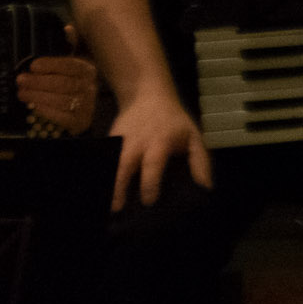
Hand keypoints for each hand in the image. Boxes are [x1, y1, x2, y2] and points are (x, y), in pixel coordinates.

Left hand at [16, 41, 97, 135]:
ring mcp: (86, 105)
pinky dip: (46, 111)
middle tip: (20, 80)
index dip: (52, 65)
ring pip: (61, 100)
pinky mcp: (80, 121)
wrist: (82, 112)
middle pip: (64, 83)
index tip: (33, 65)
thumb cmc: (73, 82)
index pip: (72, 65)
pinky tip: (33, 106)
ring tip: (21, 93)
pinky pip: (62, 116)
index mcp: (88, 70)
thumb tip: (68, 28)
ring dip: (38, 96)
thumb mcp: (75, 62)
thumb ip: (71, 45)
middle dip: (39, 82)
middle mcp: (90, 87)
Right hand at [107, 88, 210, 211]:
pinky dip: (99, 173)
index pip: (154, 163)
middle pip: (125, 164)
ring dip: (106, 183)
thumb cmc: (174, 122)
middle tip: (116, 209)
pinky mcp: (108, 141)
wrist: (147, 95)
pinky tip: (97, 190)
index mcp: (160, 141)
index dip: (151, 182)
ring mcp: (120, 141)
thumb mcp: (193, 136)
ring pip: (110, 163)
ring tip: (103, 204)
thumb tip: (205, 187)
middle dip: (120, 186)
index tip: (149, 201)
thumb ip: (200, 161)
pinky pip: (102, 159)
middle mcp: (137, 142)